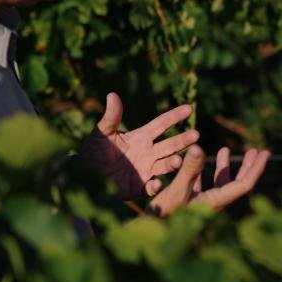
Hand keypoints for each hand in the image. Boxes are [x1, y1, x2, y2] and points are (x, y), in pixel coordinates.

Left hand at [78, 92, 198, 198]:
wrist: (85, 176)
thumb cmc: (93, 152)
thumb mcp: (102, 133)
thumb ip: (111, 117)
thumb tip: (112, 94)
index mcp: (140, 137)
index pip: (161, 124)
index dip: (174, 116)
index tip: (189, 108)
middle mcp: (147, 153)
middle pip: (169, 145)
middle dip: (183, 140)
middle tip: (196, 135)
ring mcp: (145, 170)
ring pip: (165, 165)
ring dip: (173, 162)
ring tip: (179, 160)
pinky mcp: (139, 187)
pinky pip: (151, 187)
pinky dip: (155, 186)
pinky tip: (156, 183)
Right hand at [148, 145, 270, 216]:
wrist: (148, 234)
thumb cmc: (163, 216)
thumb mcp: (177, 190)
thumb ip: (189, 169)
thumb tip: (198, 147)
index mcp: (216, 202)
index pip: (244, 185)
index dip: (256, 169)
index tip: (265, 152)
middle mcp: (213, 204)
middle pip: (237, 184)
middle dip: (248, 166)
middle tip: (258, 150)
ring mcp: (202, 204)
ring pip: (220, 184)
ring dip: (225, 167)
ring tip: (226, 149)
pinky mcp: (190, 203)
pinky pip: (203, 185)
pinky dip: (205, 172)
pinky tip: (200, 160)